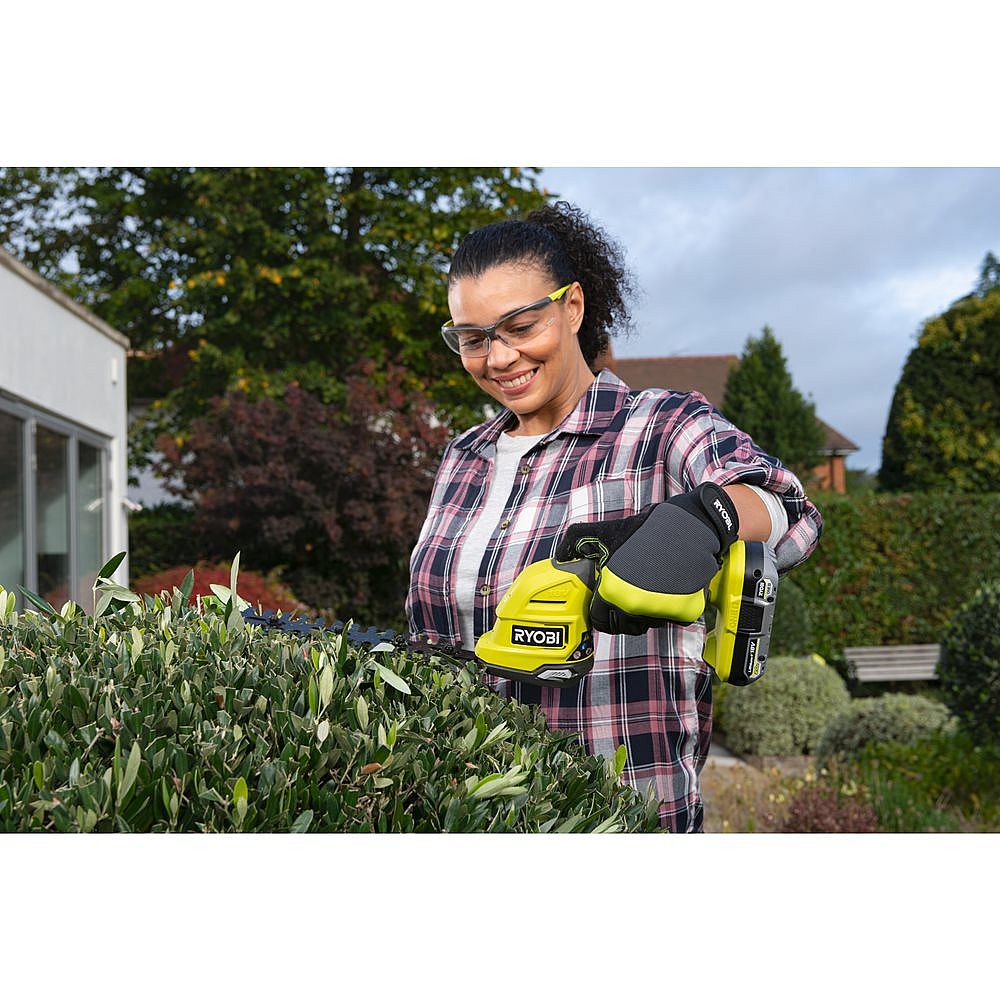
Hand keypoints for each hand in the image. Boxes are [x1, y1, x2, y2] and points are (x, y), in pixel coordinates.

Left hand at [555, 482, 739, 634]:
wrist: (688, 529)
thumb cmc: (645, 531)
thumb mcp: (604, 531)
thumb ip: (576, 542)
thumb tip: (561, 556)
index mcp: (612, 593)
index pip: (600, 621)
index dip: (602, 614)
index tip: (607, 606)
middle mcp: (633, 607)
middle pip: (624, 626)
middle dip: (624, 615)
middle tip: (629, 597)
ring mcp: (660, 612)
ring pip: (648, 624)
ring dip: (646, 613)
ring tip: (649, 590)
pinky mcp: (683, 612)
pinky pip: (671, 619)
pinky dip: (669, 609)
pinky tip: (667, 590)